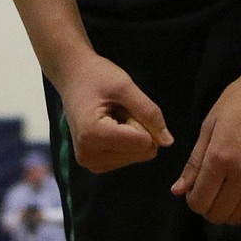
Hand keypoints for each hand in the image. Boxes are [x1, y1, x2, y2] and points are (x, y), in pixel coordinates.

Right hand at [57, 52, 172, 172]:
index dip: (142, 119)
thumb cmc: (97, 75)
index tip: (123, 104)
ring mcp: (90, 163)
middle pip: (141, 152)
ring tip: (112, 114)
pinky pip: (126, 158)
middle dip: (137, 128)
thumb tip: (168, 142)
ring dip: (131, 133)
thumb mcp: (125, 85)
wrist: (72, 76)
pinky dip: (125, 140)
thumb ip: (149, 112)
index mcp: (94, 136)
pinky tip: (110, 124)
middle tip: (117, 109)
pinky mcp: (93, 164)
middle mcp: (89, 157)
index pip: (144, 143)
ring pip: (136, 156)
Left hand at [171, 66, 240, 225]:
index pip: (200, 201)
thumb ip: (195, 161)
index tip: (194, 191)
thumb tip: (177, 191)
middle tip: (209, 189)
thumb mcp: (211, 123)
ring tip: (226, 186)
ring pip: (240, 215)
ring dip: (228, 207)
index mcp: (220, 157)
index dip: (193, 200)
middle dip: (208, 207)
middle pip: (219, 215)